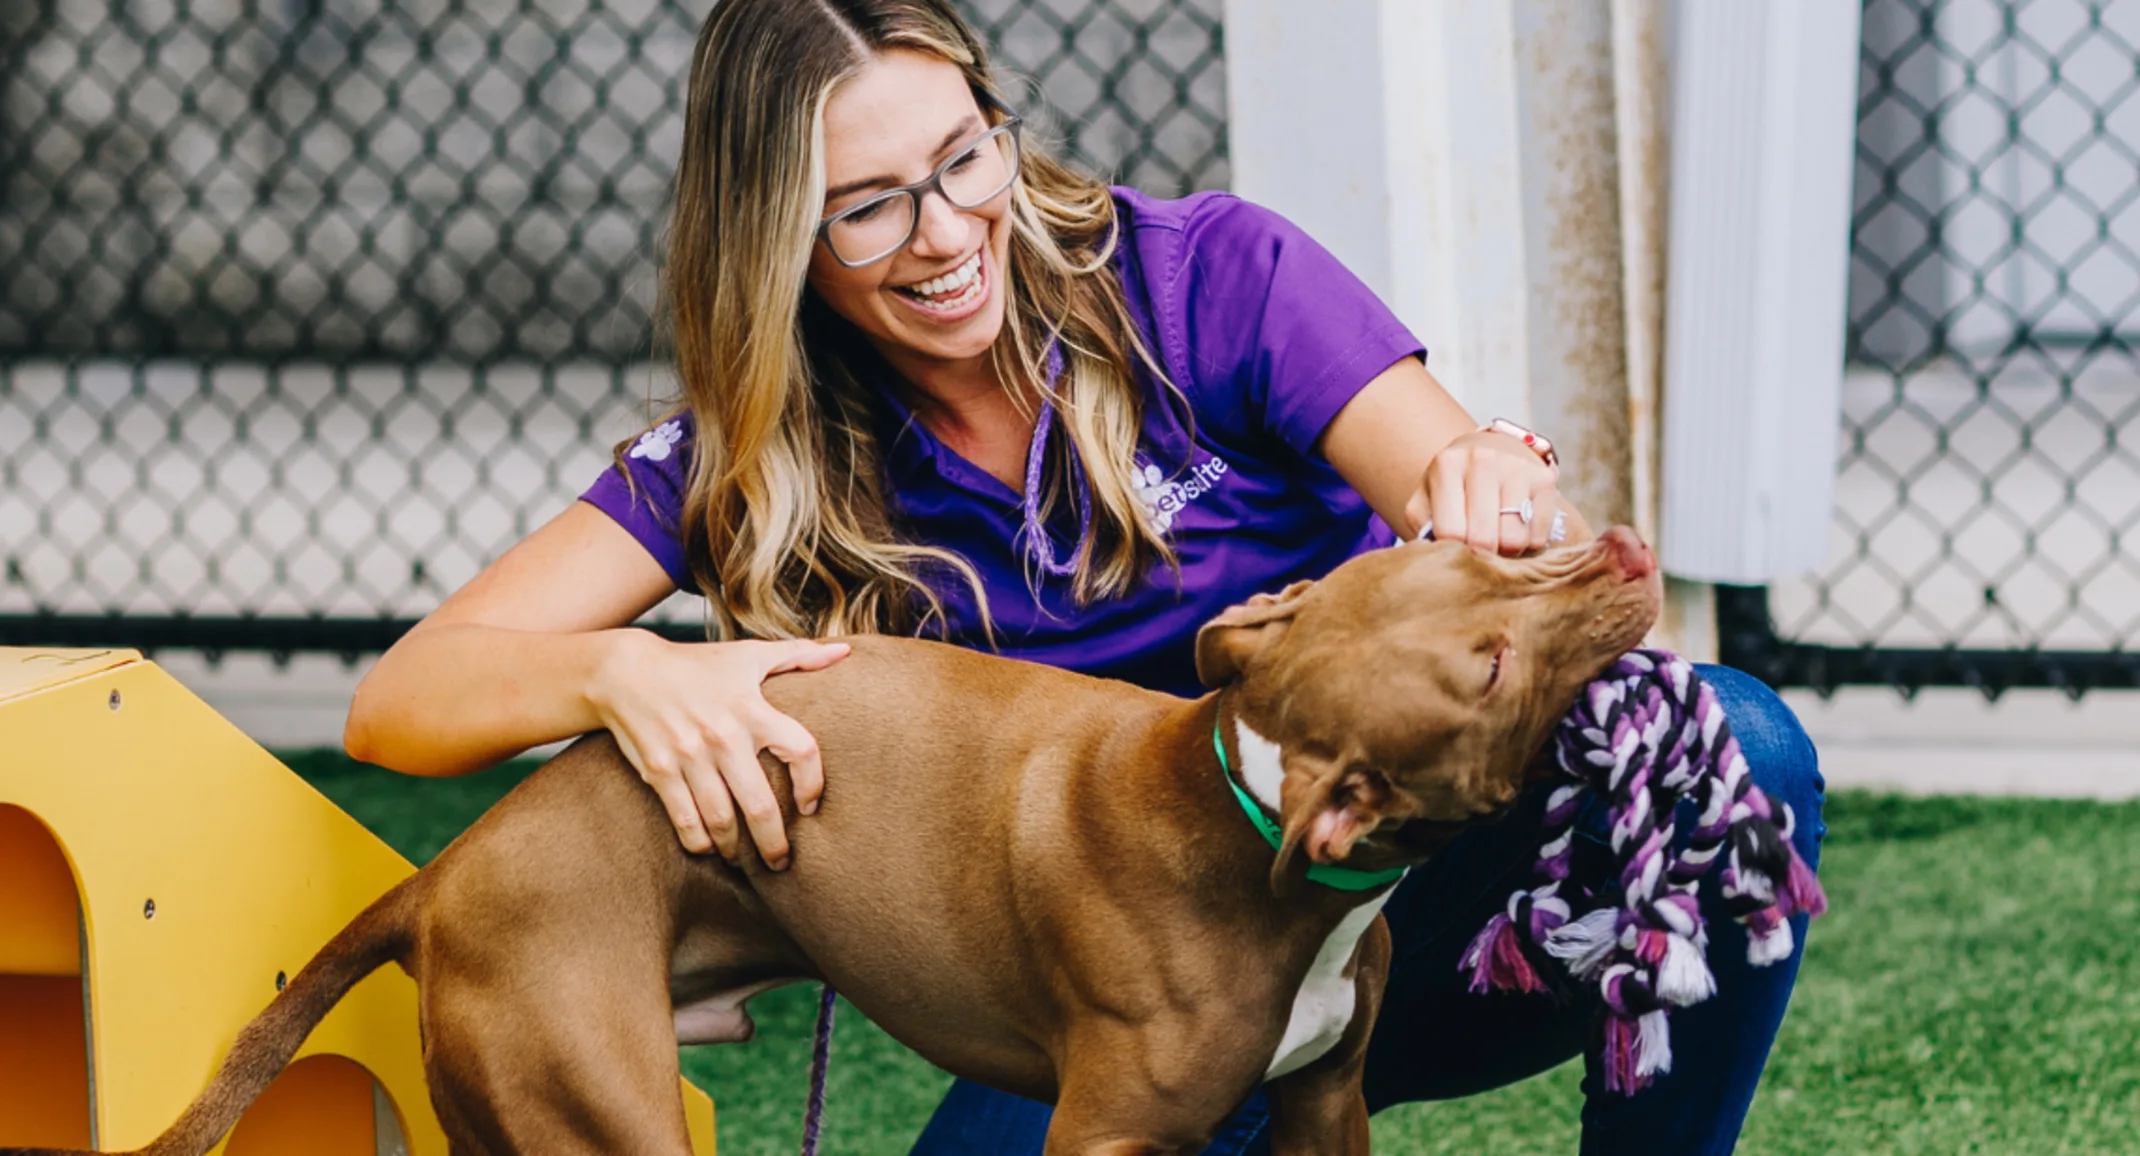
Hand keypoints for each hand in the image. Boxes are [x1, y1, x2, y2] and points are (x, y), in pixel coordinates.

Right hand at [588, 632, 849, 868]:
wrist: (626, 671)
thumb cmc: (695, 665)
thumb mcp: (748, 654)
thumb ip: (798, 656)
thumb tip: (844, 650)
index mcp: (752, 708)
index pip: (802, 751)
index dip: (813, 784)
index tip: (810, 807)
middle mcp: (723, 735)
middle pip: (760, 805)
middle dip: (774, 843)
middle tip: (781, 863)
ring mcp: (689, 756)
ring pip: (721, 820)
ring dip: (735, 849)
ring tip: (744, 861)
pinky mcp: (660, 771)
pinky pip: (684, 820)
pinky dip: (699, 842)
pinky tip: (708, 849)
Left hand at [1402, 429, 1573, 555]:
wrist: (1490, 451)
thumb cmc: (1454, 486)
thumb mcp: (1426, 500)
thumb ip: (1423, 527)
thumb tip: (1436, 560)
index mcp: (1447, 465)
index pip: (1450, 530)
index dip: (1454, 551)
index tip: (1456, 551)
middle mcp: (1483, 460)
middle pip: (1483, 537)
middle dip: (1481, 556)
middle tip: (1479, 552)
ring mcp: (1517, 468)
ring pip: (1514, 538)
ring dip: (1507, 552)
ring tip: (1498, 542)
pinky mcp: (1545, 480)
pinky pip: (1538, 535)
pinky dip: (1529, 544)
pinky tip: (1518, 531)